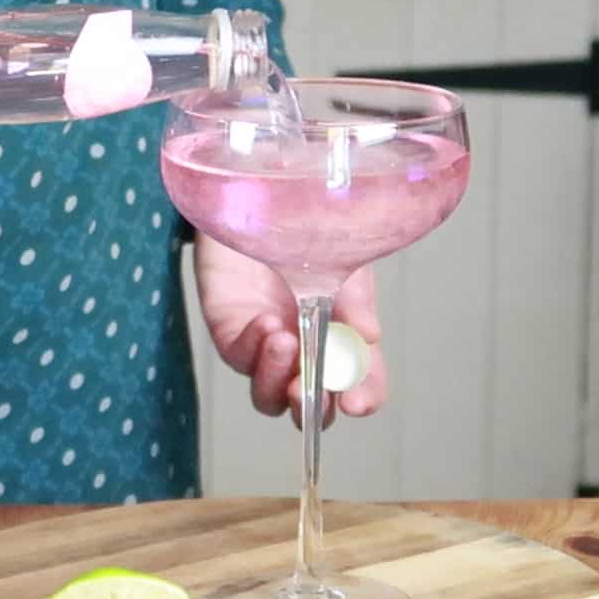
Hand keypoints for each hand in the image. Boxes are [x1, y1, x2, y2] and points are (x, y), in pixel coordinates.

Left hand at [192, 234, 386, 426]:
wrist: (259, 191)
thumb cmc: (307, 225)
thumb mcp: (344, 258)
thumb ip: (356, 297)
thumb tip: (369, 337)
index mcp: (343, 335)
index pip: (360, 382)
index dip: (363, 397)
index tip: (358, 402)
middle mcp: (306, 349)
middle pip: (310, 405)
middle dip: (312, 407)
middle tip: (314, 388)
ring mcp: (266, 346)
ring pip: (267, 396)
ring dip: (277, 380)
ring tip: (287, 342)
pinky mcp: (229, 330)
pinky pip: (238, 357)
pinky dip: (253, 349)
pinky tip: (266, 323)